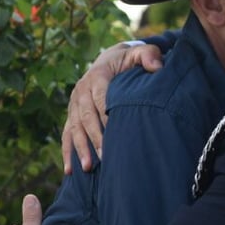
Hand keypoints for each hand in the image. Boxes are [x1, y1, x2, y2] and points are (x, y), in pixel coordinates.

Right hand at [61, 42, 165, 173]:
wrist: (110, 59)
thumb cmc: (128, 60)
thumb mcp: (139, 53)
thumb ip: (149, 55)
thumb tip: (157, 66)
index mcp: (97, 76)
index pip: (101, 98)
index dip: (106, 115)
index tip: (115, 133)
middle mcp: (82, 90)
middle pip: (86, 117)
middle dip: (95, 138)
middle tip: (105, 157)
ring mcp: (74, 103)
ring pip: (75, 128)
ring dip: (80, 149)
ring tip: (87, 168)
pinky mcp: (72, 114)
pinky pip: (67, 134)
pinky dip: (67, 152)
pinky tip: (69, 170)